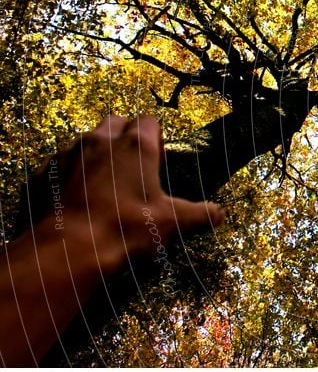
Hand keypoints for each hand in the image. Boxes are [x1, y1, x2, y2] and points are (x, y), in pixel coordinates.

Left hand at [2, 115, 223, 365]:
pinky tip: (74, 198)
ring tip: (103, 184)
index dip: (155, 138)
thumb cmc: (125, 228)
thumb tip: (221, 213)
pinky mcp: (43, 171)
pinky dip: (68, 173)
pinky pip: (58, 163)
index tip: (157, 160)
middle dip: (124, 136)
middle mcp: (102, 141)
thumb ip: (199, 214)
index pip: (149, 122)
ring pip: (85, 140)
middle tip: (131, 167)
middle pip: (115, 122)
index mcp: (136, 146)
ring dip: (96, 153)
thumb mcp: (171, 222)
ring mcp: (69, 154)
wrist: (68, 249)